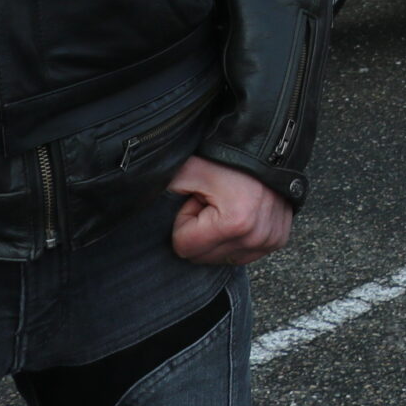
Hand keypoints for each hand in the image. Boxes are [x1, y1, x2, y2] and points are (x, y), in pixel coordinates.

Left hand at [168, 155, 293, 265]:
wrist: (270, 147)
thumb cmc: (228, 157)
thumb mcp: (191, 168)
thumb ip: (160, 187)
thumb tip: (127, 200)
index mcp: (234, 222)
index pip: (184, 246)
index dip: (187, 219)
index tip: (200, 198)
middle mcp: (255, 237)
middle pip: (202, 257)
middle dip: (202, 230)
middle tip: (214, 202)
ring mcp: (269, 241)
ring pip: (221, 258)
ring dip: (219, 235)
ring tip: (229, 206)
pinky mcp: (278, 241)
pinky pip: (242, 255)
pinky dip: (237, 238)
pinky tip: (242, 213)